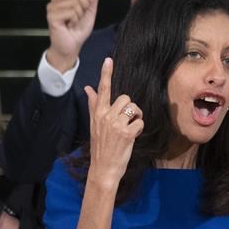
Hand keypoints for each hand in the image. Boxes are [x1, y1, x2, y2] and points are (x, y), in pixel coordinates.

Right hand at [45, 0, 100, 72]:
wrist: (72, 46)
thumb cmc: (78, 30)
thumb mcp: (90, 10)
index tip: (89, 2)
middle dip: (85, 5)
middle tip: (79, 16)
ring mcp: (52, 7)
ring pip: (76, 2)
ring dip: (79, 15)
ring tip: (73, 21)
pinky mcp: (52, 16)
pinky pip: (71, 11)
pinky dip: (75, 20)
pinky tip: (69, 25)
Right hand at [85, 58, 143, 187]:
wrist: (103, 168)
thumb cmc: (100, 146)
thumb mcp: (94, 125)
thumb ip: (93, 105)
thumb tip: (88, 88)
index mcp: (98, 113)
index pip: (103, 89)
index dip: (106, 74)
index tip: (108, 60)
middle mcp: (106, 116)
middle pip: (125, 98)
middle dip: (130, 107)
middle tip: (127, 120)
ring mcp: (116, 124)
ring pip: (134, 108)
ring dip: (136, 116)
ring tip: (130, 127)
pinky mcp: (127, 133)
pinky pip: (140, 121)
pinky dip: (139, 128)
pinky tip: (133, 136)